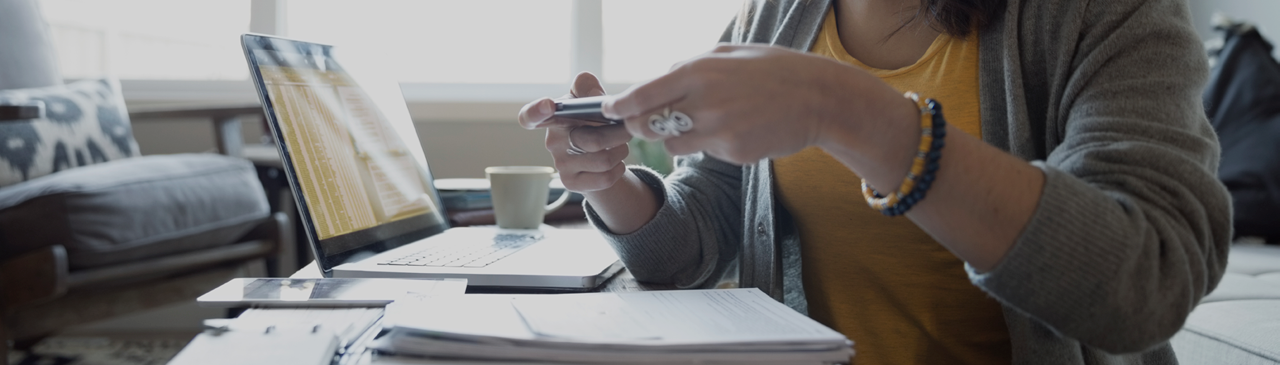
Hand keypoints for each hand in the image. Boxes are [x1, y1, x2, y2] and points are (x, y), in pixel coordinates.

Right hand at [518, 72, 633, 191]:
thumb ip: (587, 86)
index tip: (548, 105)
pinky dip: (619, 168)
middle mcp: (552, 142)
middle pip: (593, 140)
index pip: (530, 116)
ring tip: (620, 145)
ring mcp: (560, 165)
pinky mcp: (571, 183)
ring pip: (603, 160)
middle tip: (626, 129)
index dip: (535, 111)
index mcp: (553, 117)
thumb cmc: (590, 119)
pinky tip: (616, 162)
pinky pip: (605, 178)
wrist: (598, 152)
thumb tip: (596, 97)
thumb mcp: (587, 97)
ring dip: (621, 151)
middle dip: (619, 134)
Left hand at [601, 44, 909, 164]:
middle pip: (648, 125)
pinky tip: (735, 129)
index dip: (618, 106)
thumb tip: (661, 76)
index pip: (642, 95)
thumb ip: (690, 66)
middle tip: (650, 121)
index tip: (608, 109)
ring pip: (673, 143)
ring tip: (705, 121)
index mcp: (698, 71)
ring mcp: (718, 130)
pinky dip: (710, 144)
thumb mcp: (728, 54)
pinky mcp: (732, 152)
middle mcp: (703, 102)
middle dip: (642, 125)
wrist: (818, 98)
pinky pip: (705, 152)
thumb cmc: (773, 70)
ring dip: (678, 136)